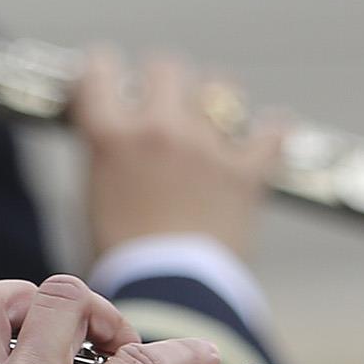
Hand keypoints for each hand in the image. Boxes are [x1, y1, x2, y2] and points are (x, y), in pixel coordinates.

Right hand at [75, 49, 284, 258]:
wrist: (168, 297)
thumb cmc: (121, 259)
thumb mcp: (90, 199)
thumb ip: (104, 154)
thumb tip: (114, 133)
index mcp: (111, 137)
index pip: (99, 69)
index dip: (102, 68)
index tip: (108, 73)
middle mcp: (159, 129)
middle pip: (165, 66)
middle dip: (162, 79)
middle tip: (162, 98)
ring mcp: (206, 147)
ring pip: (220, 87)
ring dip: (215, 98)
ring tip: (213, 115)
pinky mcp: (245, 171)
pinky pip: (272, 132)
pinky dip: (272, 132)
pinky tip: (271, 131)